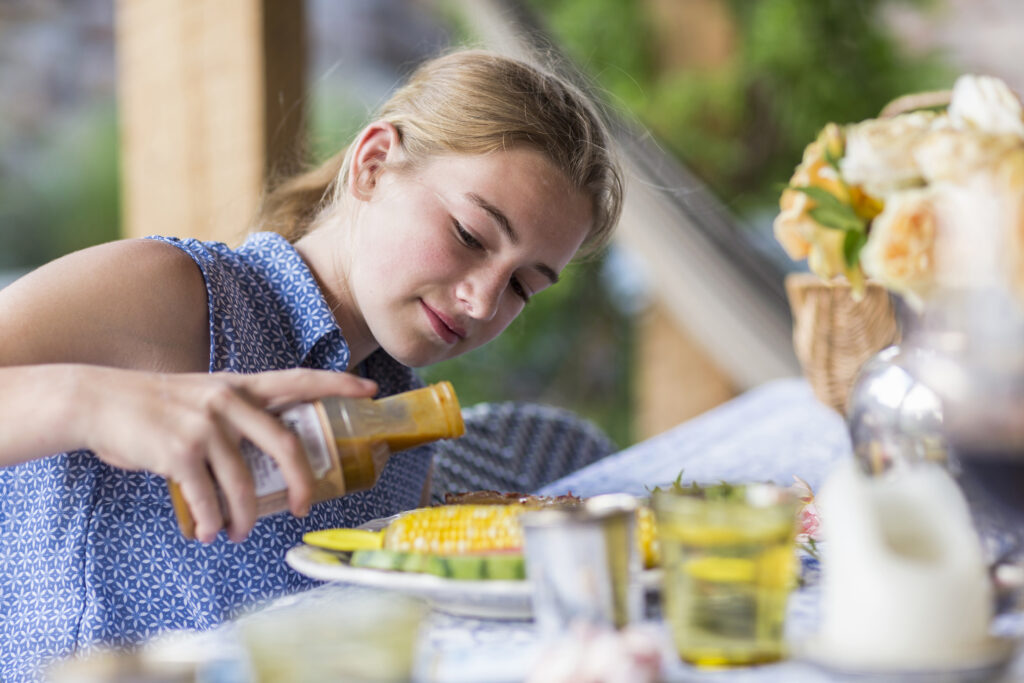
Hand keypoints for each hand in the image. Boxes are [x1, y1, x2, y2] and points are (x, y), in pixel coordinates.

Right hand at [76, 366, 378, 542]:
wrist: (99, 401)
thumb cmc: (157, 406)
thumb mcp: (205, 396)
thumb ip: (238, 415)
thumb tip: (268, 456)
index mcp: (241, 386)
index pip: (299, 380)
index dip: (338, 385)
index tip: (371, 391)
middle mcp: (229, 400)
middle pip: (286, 444)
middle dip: (303, 481)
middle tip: (304, 507)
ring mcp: (205, 424)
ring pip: (244, 482)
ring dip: (245, 516)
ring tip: (236, 533)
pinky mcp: (180, 450)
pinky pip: (208, 497)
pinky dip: (211, 521)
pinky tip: (207, 532)